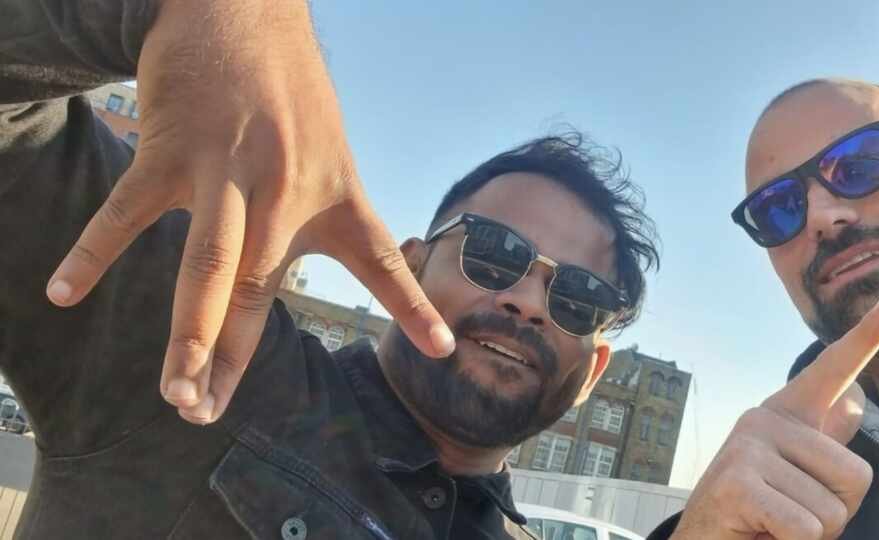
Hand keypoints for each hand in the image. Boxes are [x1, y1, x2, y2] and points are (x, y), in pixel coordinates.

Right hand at [43, 0, 454, 423]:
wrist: (243, 11)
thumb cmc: (288, 91)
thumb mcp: (328, 152)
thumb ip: (315, 215)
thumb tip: (285, 271)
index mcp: (334, 196)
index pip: (382, 262)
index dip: (413, 308)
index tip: (443, 350)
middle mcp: (285, 194)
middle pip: (257, 290)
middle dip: (231, 356)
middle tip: (205, 412)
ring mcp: (226, 174)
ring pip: (204, 266)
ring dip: (188, 332)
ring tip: (177, 387)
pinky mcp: (171, 152)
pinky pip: (127, 212)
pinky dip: (93, 252)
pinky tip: (64, 292)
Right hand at [673, 293, 878, 539]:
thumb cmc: (758, 516)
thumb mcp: (796, 476)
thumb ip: (822, 443)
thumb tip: (853, 402)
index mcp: (787, 413)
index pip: (834, 368)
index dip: (867, 337)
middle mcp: (765, 418)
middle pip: (857, 476)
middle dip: (834, 514)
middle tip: (789, 519)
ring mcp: (748, 447)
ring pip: (832, 511)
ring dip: (810, 537)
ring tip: (772, 529)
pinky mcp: (736, 482)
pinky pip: (805, 529)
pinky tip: (759, 535)